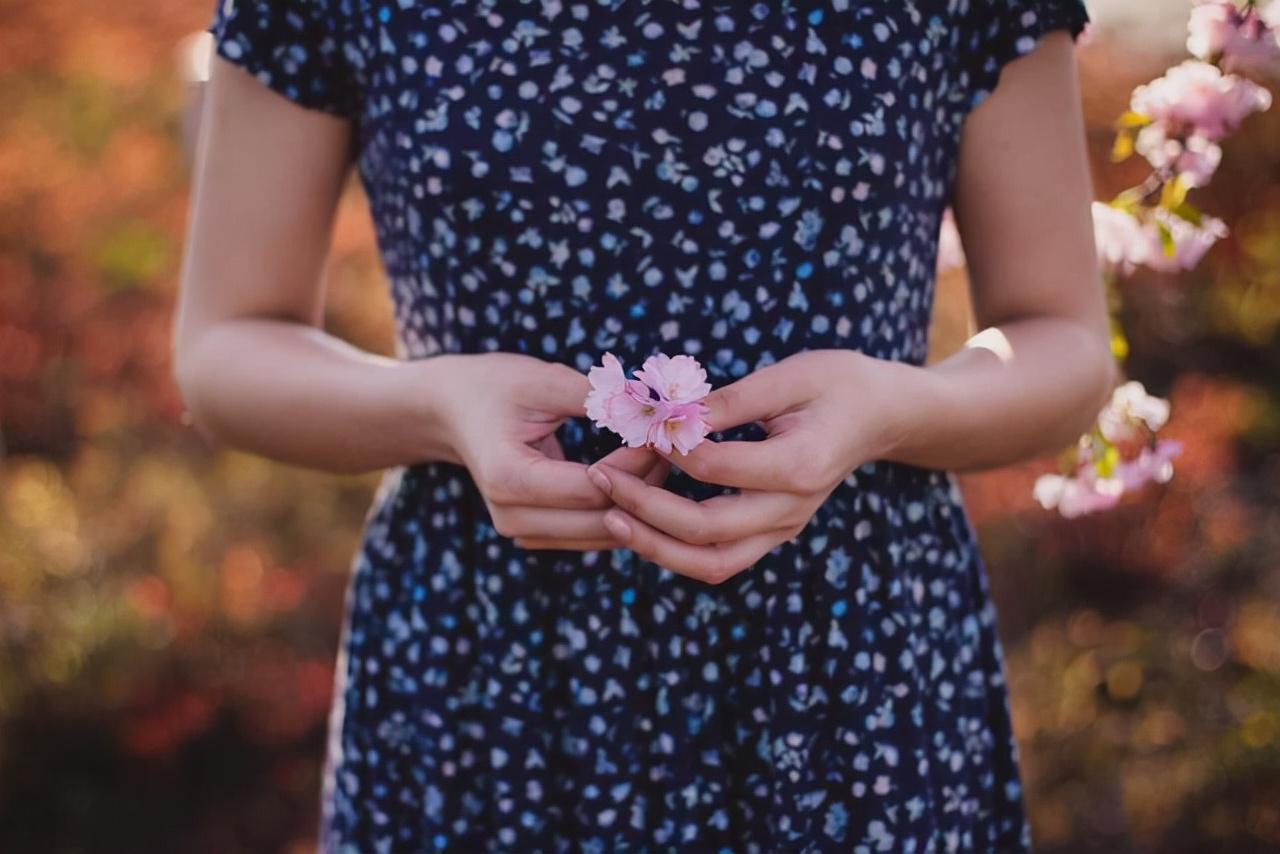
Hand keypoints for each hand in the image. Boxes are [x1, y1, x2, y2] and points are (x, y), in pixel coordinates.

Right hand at [432, 353, 670, 550]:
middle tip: (674, 445)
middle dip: (646, 485)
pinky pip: (594, 534)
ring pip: (605, 535)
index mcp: (509, 478)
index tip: (664, 431)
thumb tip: (655, 408)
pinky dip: (623, 510)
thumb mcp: (542, 380)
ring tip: (661, 456)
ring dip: (640, 502)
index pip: (595, 487)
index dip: (638, 462)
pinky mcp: (536, 536)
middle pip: (604, 520)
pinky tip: (641, 475)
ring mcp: (523, 534)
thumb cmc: (495, 387)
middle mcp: (513, 518)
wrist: (451, 411)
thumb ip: (597, 398)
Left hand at [584, 349, 910, 582]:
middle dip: (644, 507)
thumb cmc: (837, 383)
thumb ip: (730, 400)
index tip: (634, 423)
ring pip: (711, 563)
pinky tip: (641, 524)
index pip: (714, 467)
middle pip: (706, 530)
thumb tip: (671, 413)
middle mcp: (791, 509)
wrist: (882, 415)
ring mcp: (784, 528)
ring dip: (654, 545)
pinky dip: (676, 550)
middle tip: (600, 476)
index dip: (666, 447)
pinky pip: (720, 560)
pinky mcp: (774, 534)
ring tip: (609, 516)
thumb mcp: (788, 376)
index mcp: (798, 466)